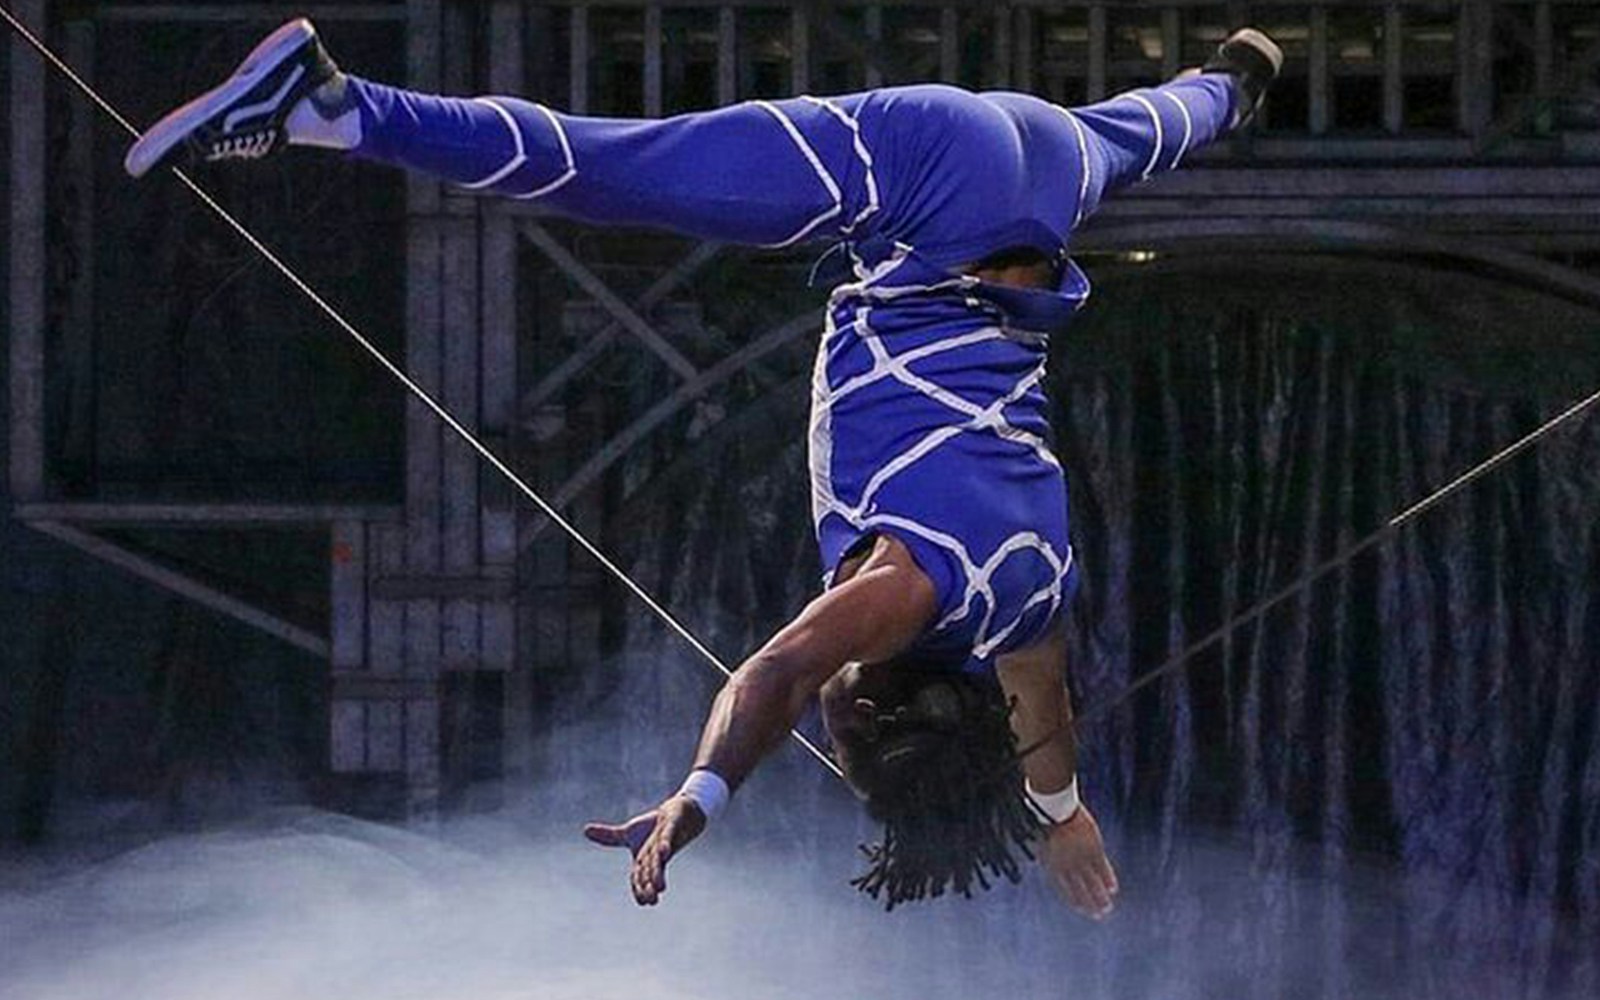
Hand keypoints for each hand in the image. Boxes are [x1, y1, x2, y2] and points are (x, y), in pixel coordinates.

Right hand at [583, 795, 706, 905]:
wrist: (678, 813)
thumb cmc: (653, 829)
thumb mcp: (629, 833)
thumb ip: (609, 837)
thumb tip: (585, 830)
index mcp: (643, 859)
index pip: (639, 877)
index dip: (640, 888)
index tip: (643, 901)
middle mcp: (654, 854)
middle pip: (650, 872)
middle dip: (650, 886)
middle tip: (652, 900)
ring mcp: (664, 841)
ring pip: (660, 860)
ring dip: (659, 873)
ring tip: (660, 887)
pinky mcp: (671, 827)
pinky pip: (668, 838)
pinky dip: (665, 845)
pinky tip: (663, 852)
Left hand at [1037, 805, 1118, 919]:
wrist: (1054, 806)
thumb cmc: (1046, 819)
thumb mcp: (1044, 841)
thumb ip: (1051, 856)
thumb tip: (1053, 864)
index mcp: (1052, 865)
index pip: (1064, 889)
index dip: (1073, 900)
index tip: (1081, 908)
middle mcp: (1066, 867)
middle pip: (1080, 890)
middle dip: (1089, 904)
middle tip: (1098, 915)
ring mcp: (1080, 859)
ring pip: (1092, 883)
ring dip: (1100, 897)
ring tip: (1107, 908)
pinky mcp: (1093, 850)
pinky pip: (1102, 869)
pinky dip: (1108, 879)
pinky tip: (1113, 889)